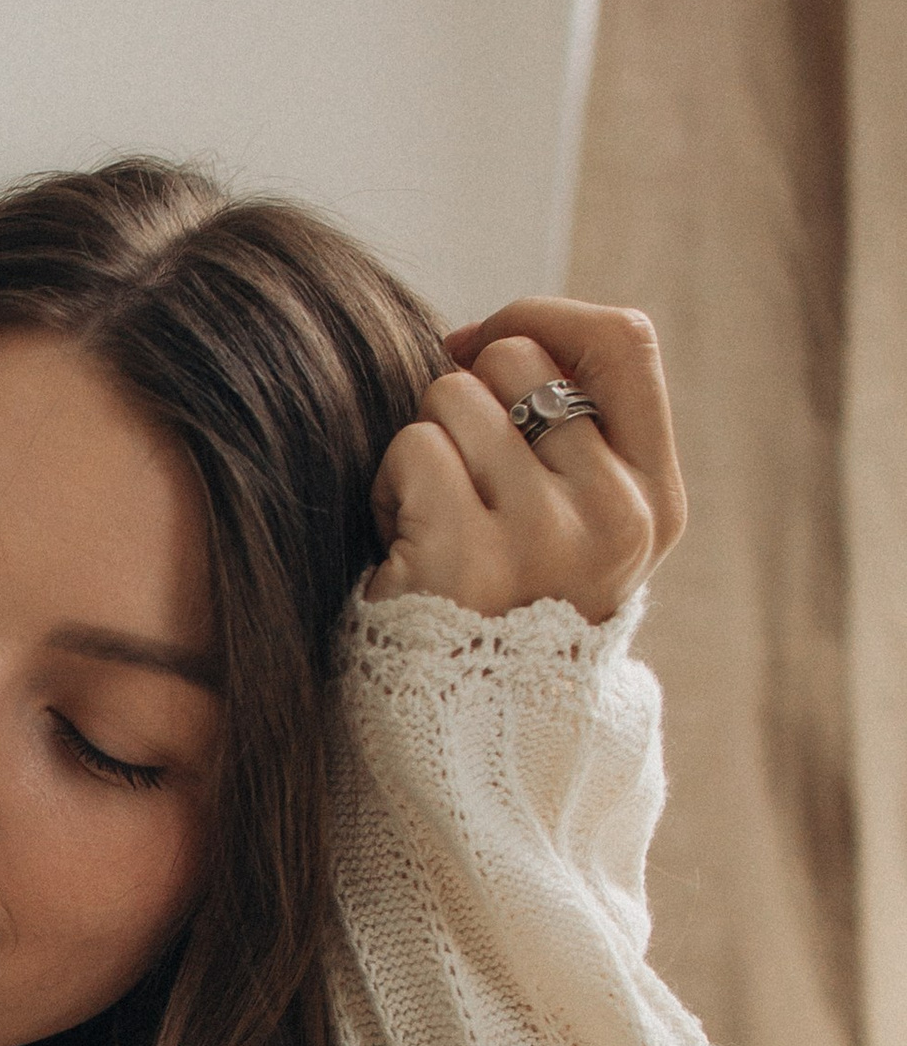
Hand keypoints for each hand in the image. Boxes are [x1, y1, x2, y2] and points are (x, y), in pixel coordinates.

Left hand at [366, 298, 685, 621]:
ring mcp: (548, 539)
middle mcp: (616, 517)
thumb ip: (572, 431)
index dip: (541, 318)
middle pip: (518, 359)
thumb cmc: (500, 598)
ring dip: (422, 446)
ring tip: (433, 519)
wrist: (459, 726)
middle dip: (464, 396)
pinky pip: (413, 448)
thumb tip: (492, 333)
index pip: (625, 341)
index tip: (481, 348)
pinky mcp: (469, 559)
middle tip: (458, 481)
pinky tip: (406, 544)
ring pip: (454, 396)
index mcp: (654, 499)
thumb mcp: (574, 522)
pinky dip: (390, 484)